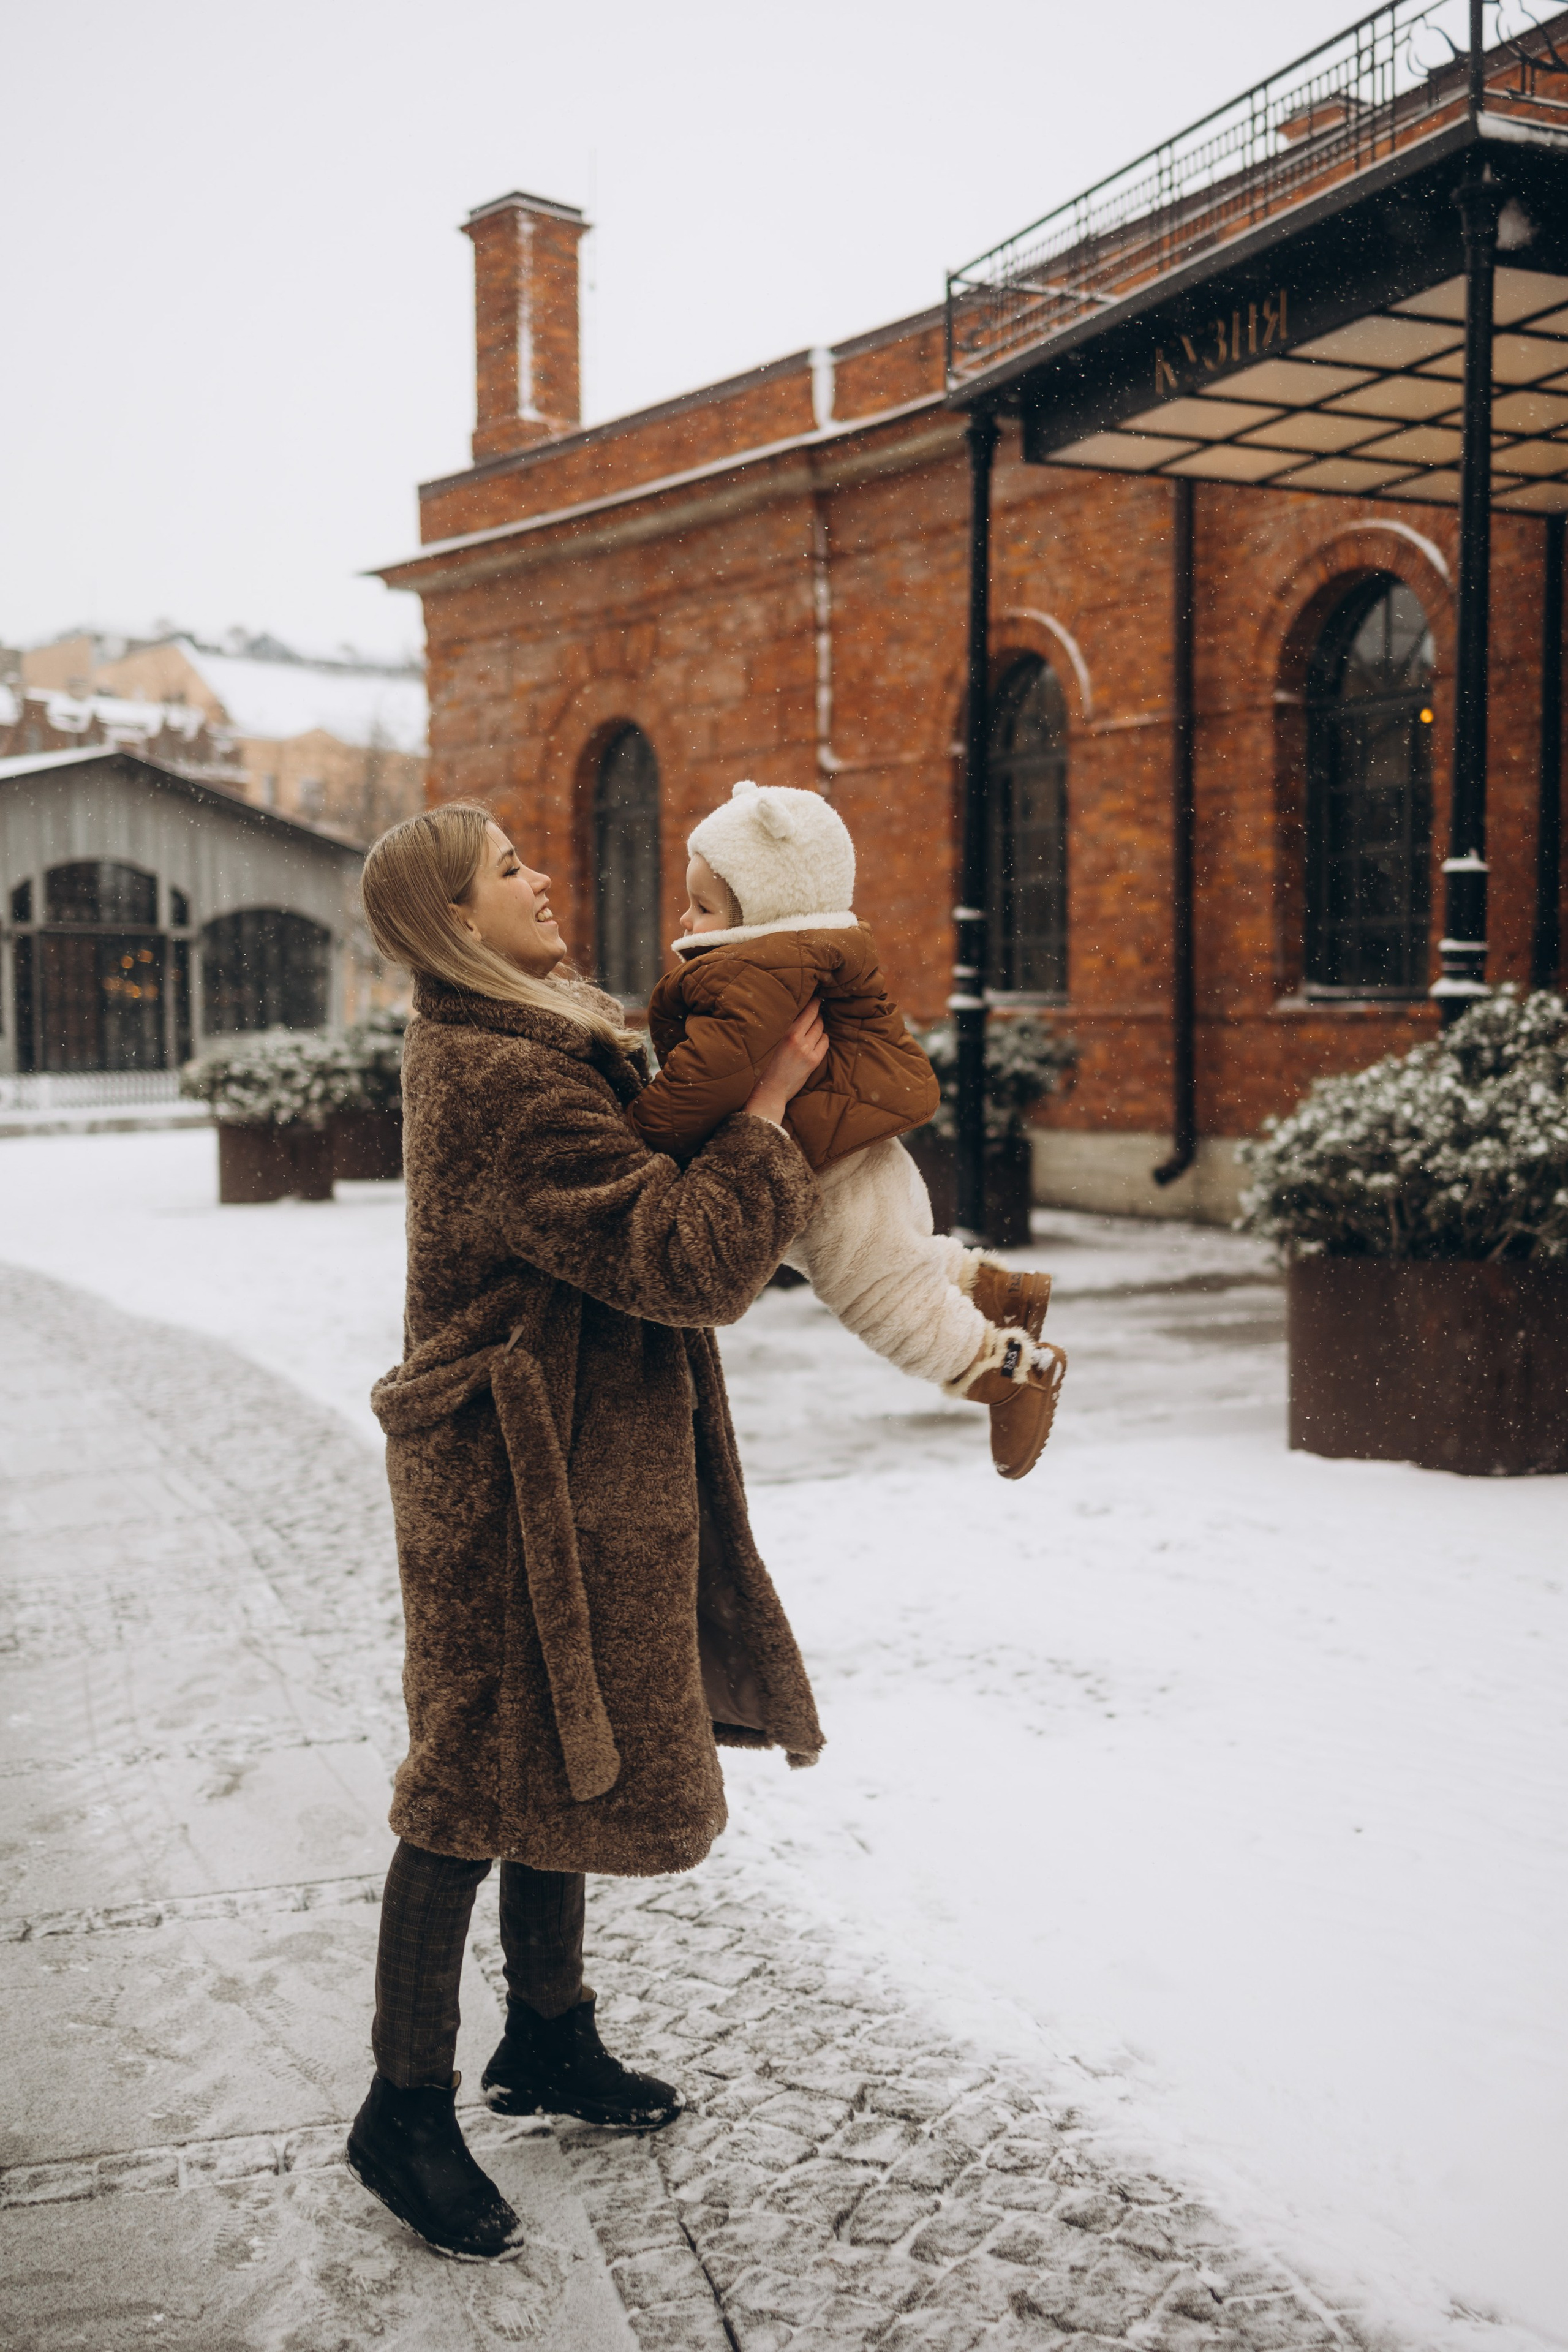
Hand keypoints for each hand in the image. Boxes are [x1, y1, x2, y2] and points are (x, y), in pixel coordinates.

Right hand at [745, 998, 827, 1126]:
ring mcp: (808, 1051)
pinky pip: (824, 1043)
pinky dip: (823, 1038)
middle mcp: (799, 1041)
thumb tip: (792, 1015)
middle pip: (816, 1019)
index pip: (806, 1012)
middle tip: (817, 1007)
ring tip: (816, 1022)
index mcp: (787, 1034)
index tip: (815, 996)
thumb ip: (782, 1029)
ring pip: (821, 1030)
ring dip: (820, 1025)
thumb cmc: (764, 1066)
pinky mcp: (814, 1062)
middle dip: (817, 1012)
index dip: (813, 1003)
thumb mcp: (770, 1042)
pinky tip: (818, 1038)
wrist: (769, 1090)